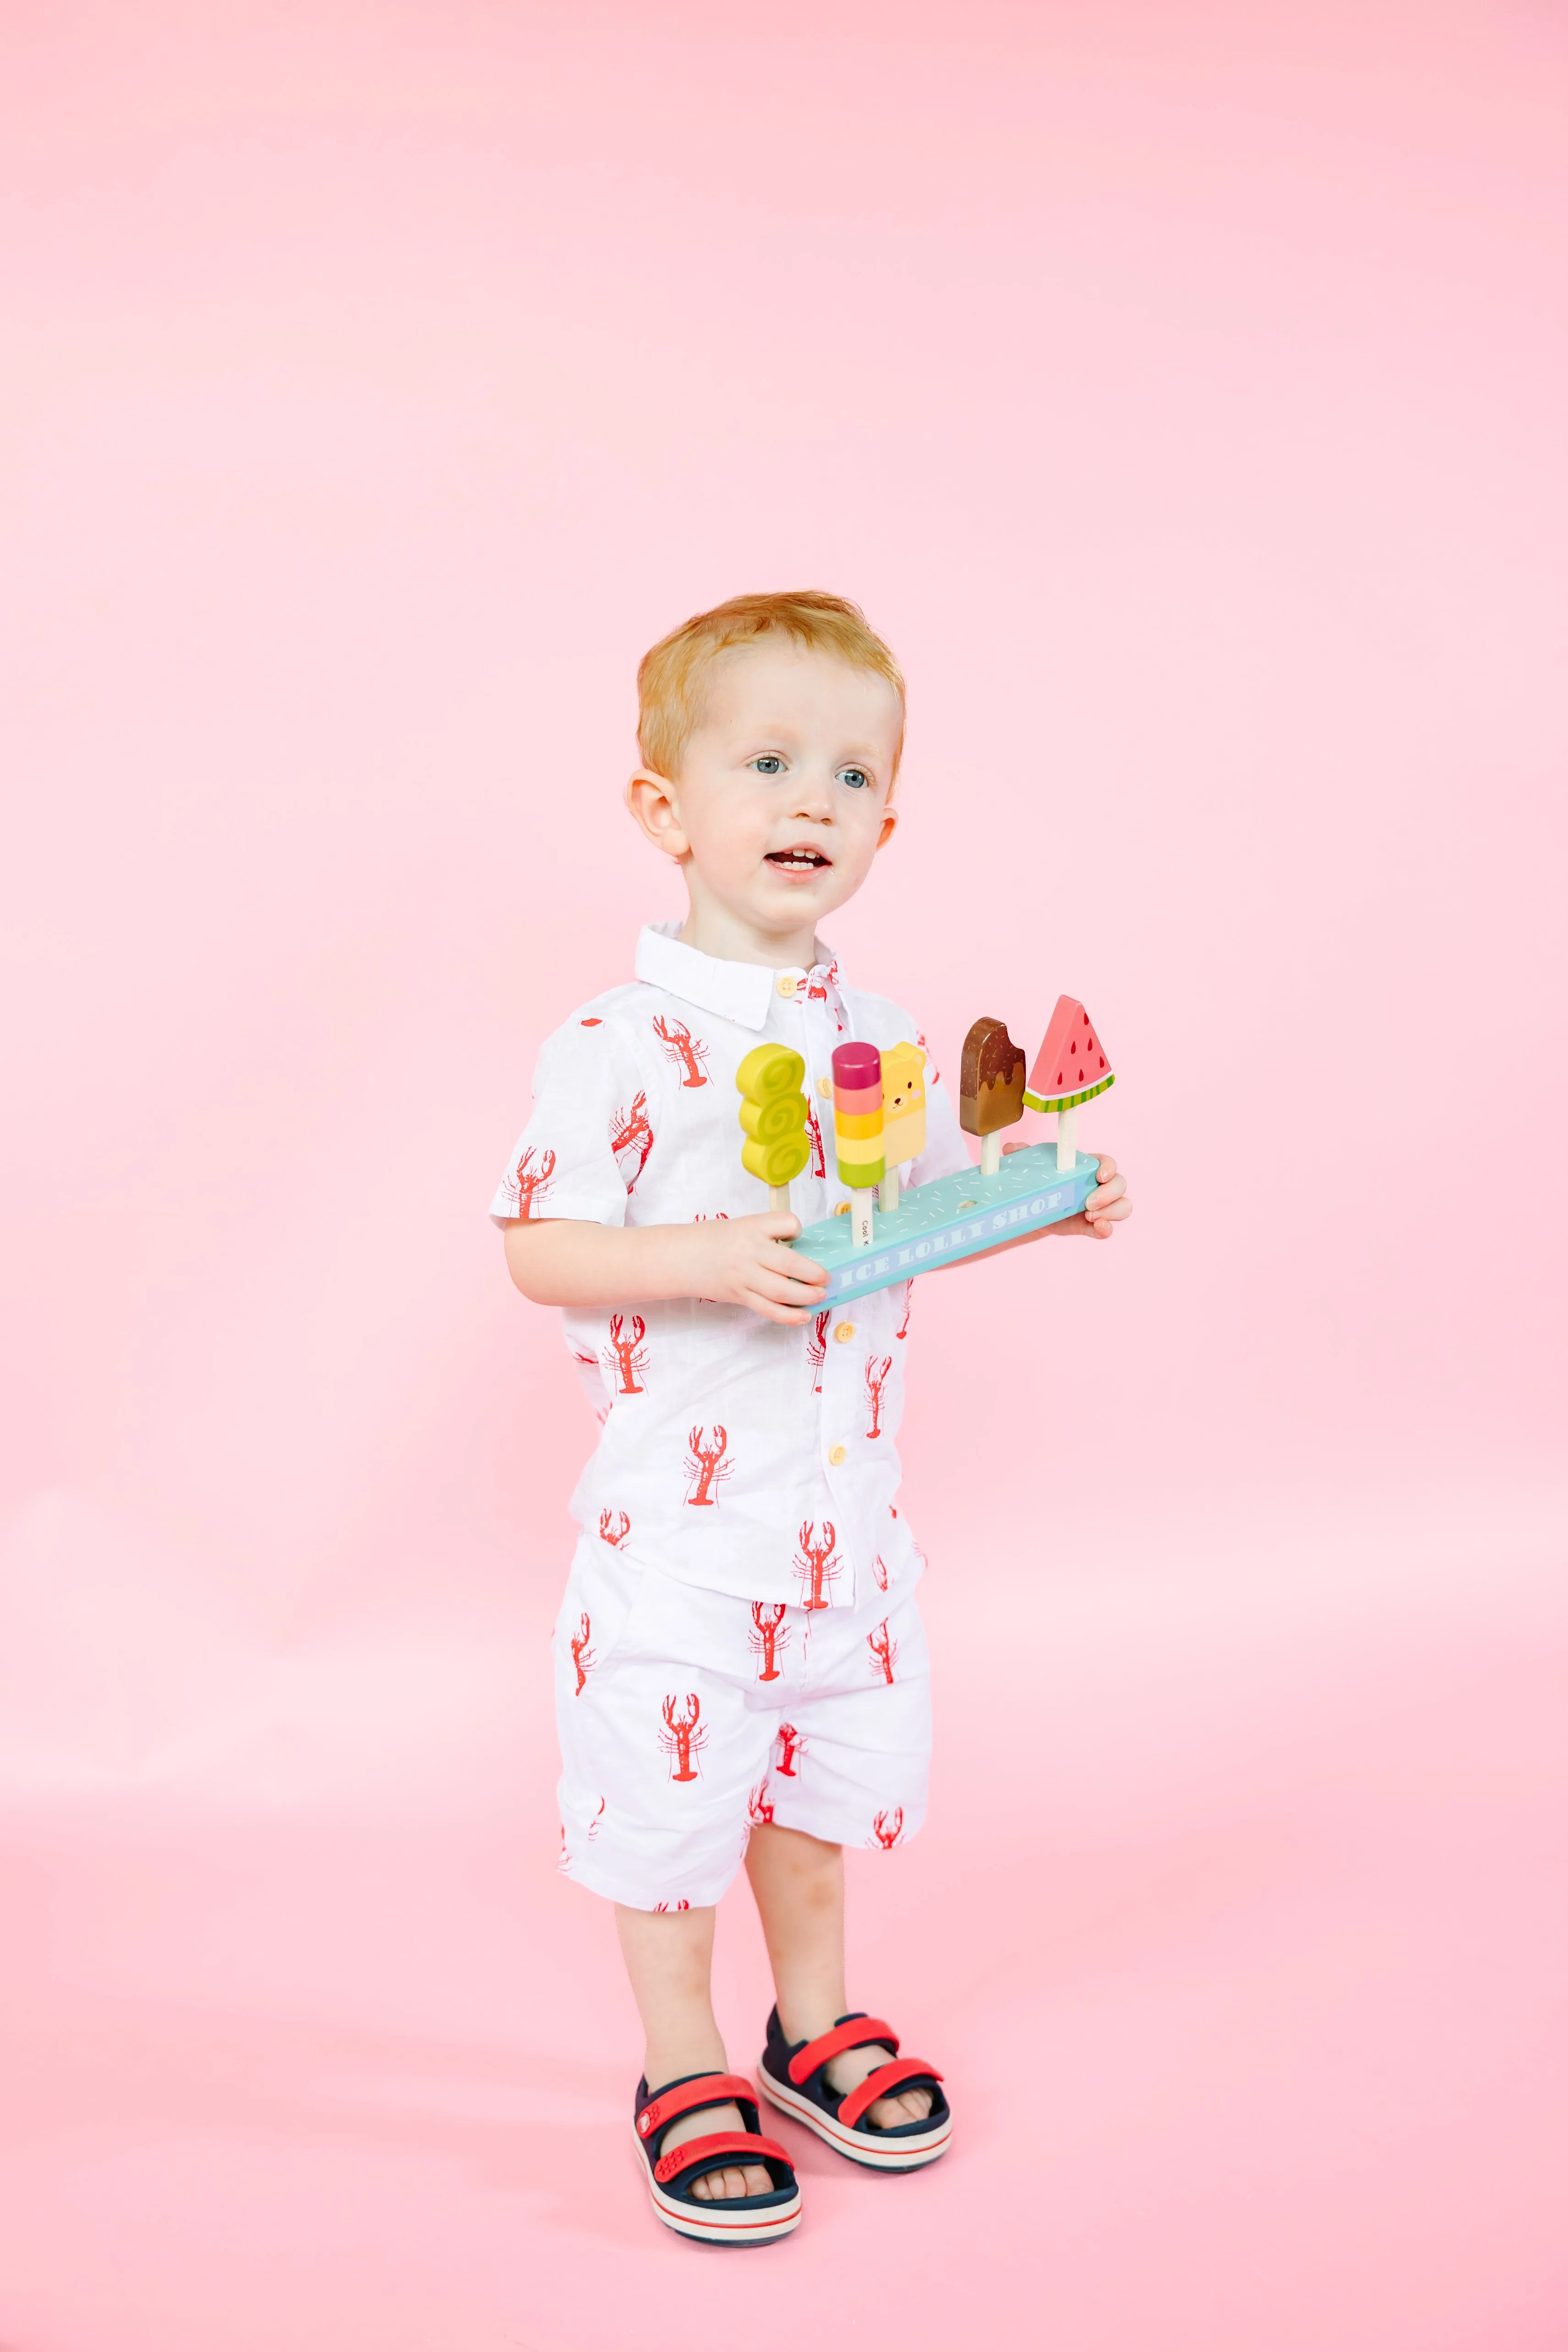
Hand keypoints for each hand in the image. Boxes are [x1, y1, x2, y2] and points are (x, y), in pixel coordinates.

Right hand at [686, 1212, 827, 1324]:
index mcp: (752, 1227)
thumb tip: (800, 1253)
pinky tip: (803, 1316)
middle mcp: (750, 1251)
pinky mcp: (740, 1296)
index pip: (786, 1223)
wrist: (682, 1257)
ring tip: (821, 1296)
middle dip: (814, 1273)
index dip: (797, 1229)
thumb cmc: (715, 1239)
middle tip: (826, 1278)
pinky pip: (768, 1309)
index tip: (797, 1235)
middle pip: (790, 1264)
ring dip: (807, 1296)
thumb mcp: (743, 1226)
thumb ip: (769, 1235)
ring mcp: (745, 1276)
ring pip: (782, 1290)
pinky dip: (789, 1315)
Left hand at [998, 1146, 1131, 1240]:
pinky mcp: (1094, 1225)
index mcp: (1090, 1167)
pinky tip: (1099, 1227)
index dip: (1109, 1168)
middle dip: (1109, 1194)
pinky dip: (1107, 1229)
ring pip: (1123, 1206)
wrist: (1036, 1209)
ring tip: (1090, 1216)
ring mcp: (1101, 1207)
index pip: (1109, 1163)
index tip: (1098, 1176)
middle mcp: (1101, 1186)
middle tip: (1088, 1203)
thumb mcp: (1034, 1168)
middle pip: (1120, 1184)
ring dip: (1112, 1211)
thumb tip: (1010, 1148)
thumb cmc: (1042, 1181)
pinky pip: (1109, 1227)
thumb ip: (1025, 1155)